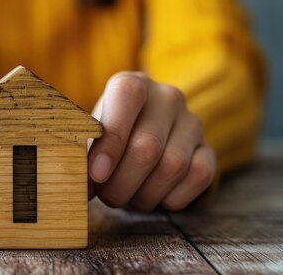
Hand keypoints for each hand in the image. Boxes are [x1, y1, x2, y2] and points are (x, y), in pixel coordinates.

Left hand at [88, 72, 214, 210]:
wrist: (141, 140)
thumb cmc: (107, 139)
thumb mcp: (89, 136)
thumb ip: (80, 151)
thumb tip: (74, 179)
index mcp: (132, 84)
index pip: (127, 96)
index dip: (111, 140)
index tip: (97, 173)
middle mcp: (167, 97)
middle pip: (147, 146)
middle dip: (121, 182)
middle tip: (106, 196)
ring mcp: (192, 122)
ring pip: (173, 166)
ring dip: (144, 194)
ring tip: (127, 198)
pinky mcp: (208, 148)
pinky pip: (199, 176)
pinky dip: (173, 197)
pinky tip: (156, 197)